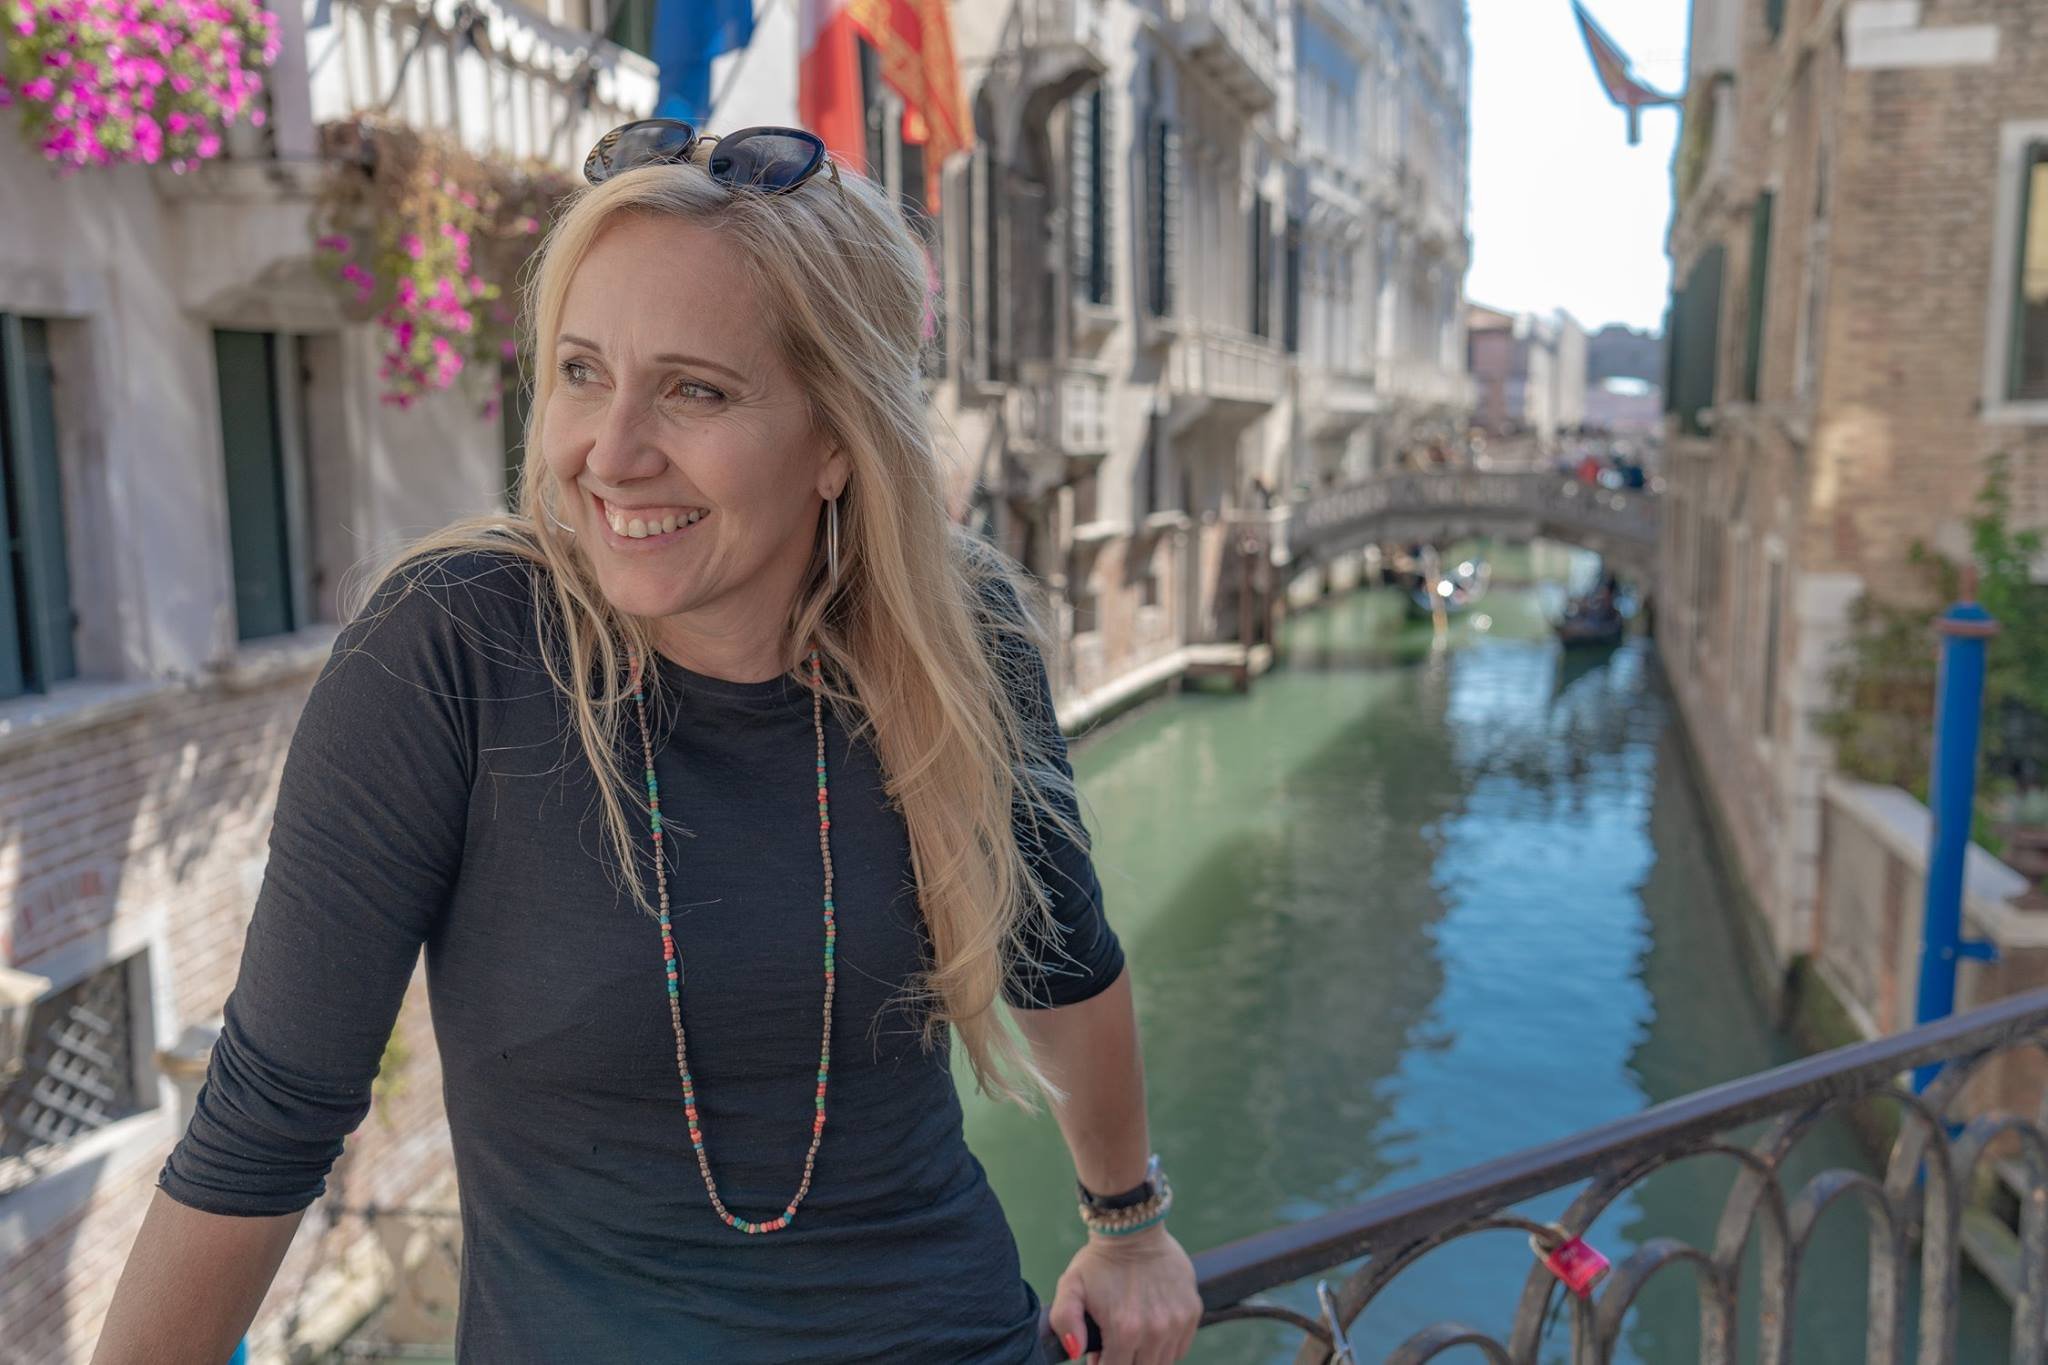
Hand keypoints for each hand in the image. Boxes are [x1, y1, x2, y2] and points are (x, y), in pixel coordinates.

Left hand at [1047, 1225, 1201, 1364]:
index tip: (1100, 1354)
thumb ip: (1065, 1322)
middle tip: (1115, 1344)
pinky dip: (1167, 1347)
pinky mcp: (1192, 1311)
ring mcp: (1177, 1322)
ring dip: (1146, 1356)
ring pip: (1163, 1363)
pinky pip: (1181, 1348)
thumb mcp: (1070, 1286)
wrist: (1133, 1228)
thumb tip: (1075, 1352)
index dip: (1104, 1364)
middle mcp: (1155, 1331)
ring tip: (1132, 1335)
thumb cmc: (1099, 1260)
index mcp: (1124, 1330)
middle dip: (1125, 1361)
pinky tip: (1152, 1330)